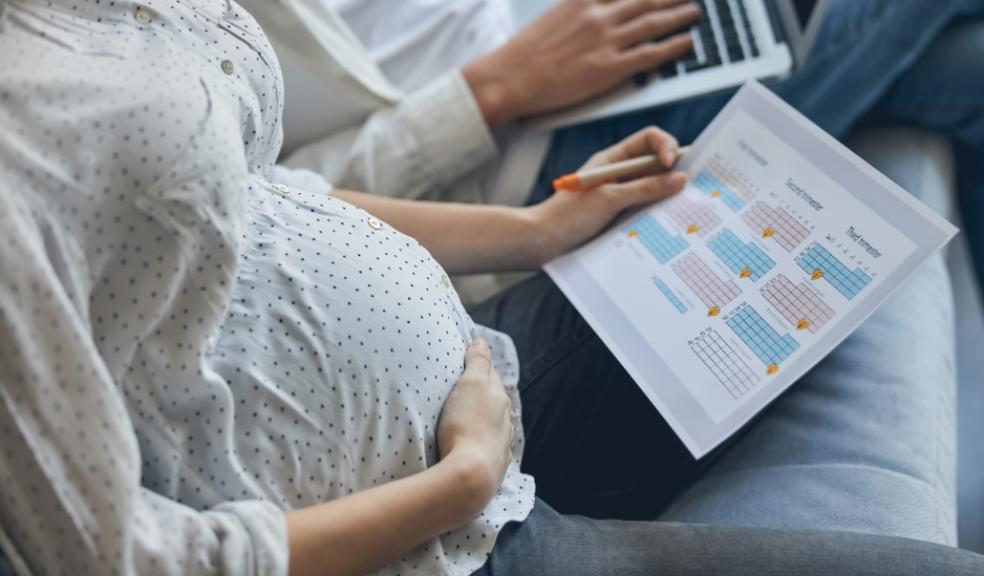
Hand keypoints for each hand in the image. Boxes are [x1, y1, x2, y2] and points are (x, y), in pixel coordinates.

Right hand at [437, 339, 514, 509]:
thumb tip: (482, 342)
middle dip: (483, 394)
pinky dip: (483, 443)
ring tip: (469, 419)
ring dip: (484, 420)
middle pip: (495, 401)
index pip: (490, 375)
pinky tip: (476, 446)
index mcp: (500, 398)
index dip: (479, 368)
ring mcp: (501, 445)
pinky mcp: (493, 467)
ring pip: (495, 425)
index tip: (467, 364)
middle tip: (465, 390)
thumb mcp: (470, 384)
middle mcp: (505, 421)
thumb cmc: (466, 425)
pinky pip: (490, 449)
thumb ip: (477, 362)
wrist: (471, 476)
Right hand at [462, 0, 699, 126]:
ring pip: (653, 23)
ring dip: (678, 15)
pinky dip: (672, 46)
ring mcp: (606, 41)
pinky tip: (686, 42)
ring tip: (695, 12)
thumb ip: (580, 6)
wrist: (512, 77)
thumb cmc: (526, 51)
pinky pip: (649, 54)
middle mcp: (599, 15)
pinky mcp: (609, 68)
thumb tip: (593, 4)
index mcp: (584, 0)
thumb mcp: (555, 13)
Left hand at [525, 126, 687, 263]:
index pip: (649, 140)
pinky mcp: (620, 217)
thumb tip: (680, 179)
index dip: (667, 146)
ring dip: (668, 196)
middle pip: (657, 165)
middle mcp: (619, 175)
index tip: (674, 163)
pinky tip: (666, 224)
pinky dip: (658, 214)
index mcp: (613, 159)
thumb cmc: (567, 217)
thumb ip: (645, 188)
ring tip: (681, 207)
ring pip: (655, 190)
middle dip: (675, 172)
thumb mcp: (609, 199)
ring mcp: (621, 197)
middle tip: (690, 187)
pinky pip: (646, 210)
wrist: (541, 244)